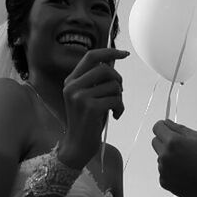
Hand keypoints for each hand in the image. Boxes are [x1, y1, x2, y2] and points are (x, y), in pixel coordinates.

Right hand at [60, 48, 128, 168]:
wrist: (77, 145)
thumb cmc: (87, 120)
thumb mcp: (86, 96)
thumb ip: (95, 80)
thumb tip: (113, 60)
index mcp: (71, 80)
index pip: (91, 56)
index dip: (109, 52)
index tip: (125, 54)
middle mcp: (72, 86)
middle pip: (105, 69)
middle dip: (118, 80)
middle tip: (118, 93)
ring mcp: (80, 97)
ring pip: (113, 85)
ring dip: (119, 97)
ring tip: (114, 108)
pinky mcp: (90, 108)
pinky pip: (116, 99)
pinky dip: (120, 108)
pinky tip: (115, 116)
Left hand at [152, 120, 196, 196]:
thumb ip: (180, 128)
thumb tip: (168, 123)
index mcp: (173, 142)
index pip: (157, 128)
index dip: (163, 126)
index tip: (166, 128)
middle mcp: (165, 156)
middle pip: (155, 141)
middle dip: (165, 141)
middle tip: (180, 146)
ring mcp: (163, 170)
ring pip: (160, 157)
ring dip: (169, 156)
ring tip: (186, 162)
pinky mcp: (164, 182)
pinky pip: (163, 170)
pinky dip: (170, 170)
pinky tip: (184, 172)